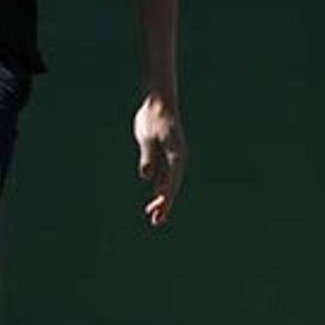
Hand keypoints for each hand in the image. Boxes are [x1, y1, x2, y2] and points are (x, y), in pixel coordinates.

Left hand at [134, 95, 186, 226]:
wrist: (159, 103)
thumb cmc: (152, 119)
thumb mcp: (146, 136)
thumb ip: (147, 155)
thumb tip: (146, 175)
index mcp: (175, 155)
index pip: (170, 181)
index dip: (165, 197)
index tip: (157, 210)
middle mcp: (178, 159)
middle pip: (172, 186)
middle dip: (164, 204)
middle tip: (156, 221)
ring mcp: (173, 158)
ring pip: (169, 183)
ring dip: (163, 200)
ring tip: (156, 217)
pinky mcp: (167, 156)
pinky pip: (166, 176)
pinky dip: (161, 189)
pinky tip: (156, 199)